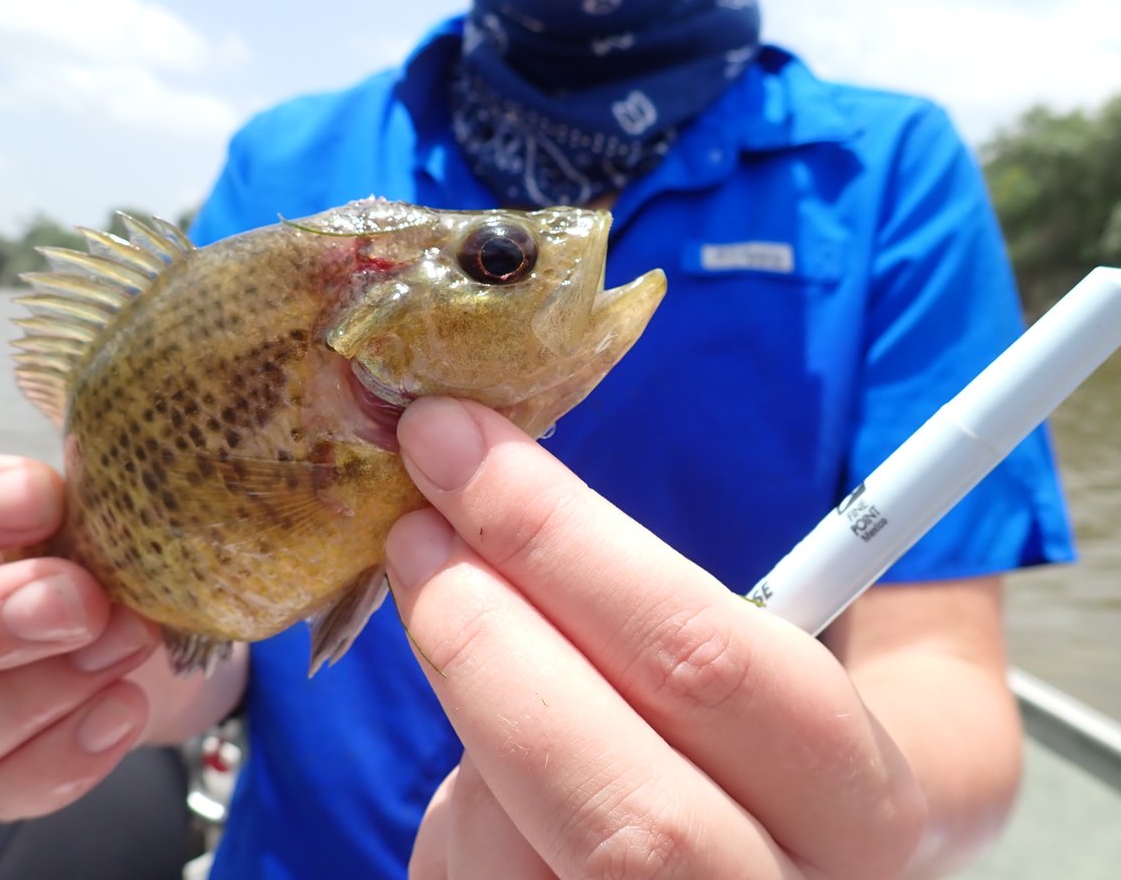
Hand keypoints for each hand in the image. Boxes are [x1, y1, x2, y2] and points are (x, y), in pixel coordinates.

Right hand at [0, 454, 158, 820]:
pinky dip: (61, 758)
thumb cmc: (98, 538)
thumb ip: (58, 505)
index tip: (39, 499)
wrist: (148, 608)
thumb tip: (70, 491)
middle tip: (80, 602)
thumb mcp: (80, 503)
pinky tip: (123, 710)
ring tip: (129, 641)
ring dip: (36, 692)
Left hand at [387, 400, 926, 879]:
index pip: (712, 668)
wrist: (786, 863)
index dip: (563, 544)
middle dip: (489, 650)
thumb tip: (475, 477)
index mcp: (866, 808)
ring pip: (523, 865)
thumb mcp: (766, 654)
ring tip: (480, 667)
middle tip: (416, 537)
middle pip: (631, 818)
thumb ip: (664, 606)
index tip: (456, 445)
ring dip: (471, 745)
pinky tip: (493, 785)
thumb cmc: (752, 732)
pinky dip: (457, 821)